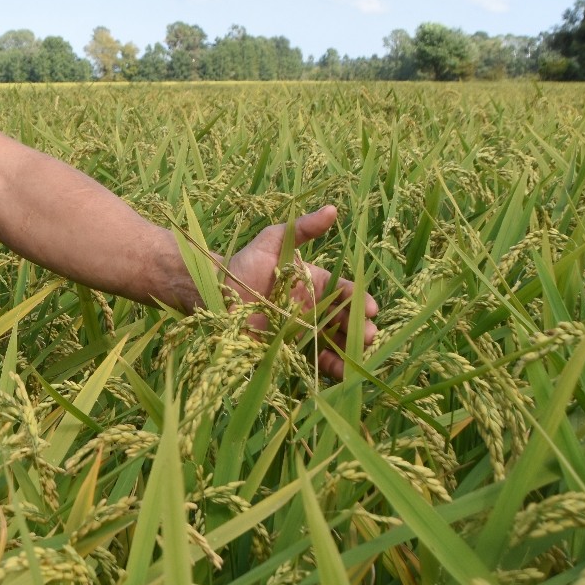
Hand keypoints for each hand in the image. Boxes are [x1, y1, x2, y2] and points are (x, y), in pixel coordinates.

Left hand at [222, 205, 377, 379]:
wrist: (213, 293)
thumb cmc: (244, 265)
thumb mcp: (272, 240)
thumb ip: (300, 229)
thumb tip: (331, 209)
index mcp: (313, 284)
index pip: (342, 292)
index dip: (358, 300)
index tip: (372, 308)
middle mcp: (312, 309)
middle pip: (342, 320)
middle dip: (358, 328)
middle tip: (370, 335)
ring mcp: (301, 332)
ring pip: (332, 342)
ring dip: (348, 350)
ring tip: (358, 358)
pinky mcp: (287, 350)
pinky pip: (311, 361)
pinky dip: (328, 368)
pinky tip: (341, 374)